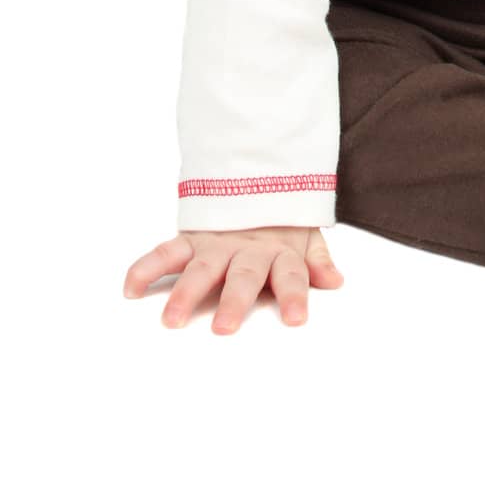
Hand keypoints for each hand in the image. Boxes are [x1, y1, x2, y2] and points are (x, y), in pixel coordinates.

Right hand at [122, 225, 343, 332]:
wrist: (256, 174)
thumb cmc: (281, 220)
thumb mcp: (306, 236)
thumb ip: (318, 261)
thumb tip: (335, 281)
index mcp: (279, 251)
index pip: (292, 275)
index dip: (295, 296)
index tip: (296, 319)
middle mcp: (247, 249)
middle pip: (243, 276)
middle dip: (233, 301)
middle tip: (223, 329)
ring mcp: (217, 244)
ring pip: (199, 268)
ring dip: (185, 292)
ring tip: (172, 318)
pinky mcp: (191, 238)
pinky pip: (166, 252)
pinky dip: (146, 267)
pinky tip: (131, 287)